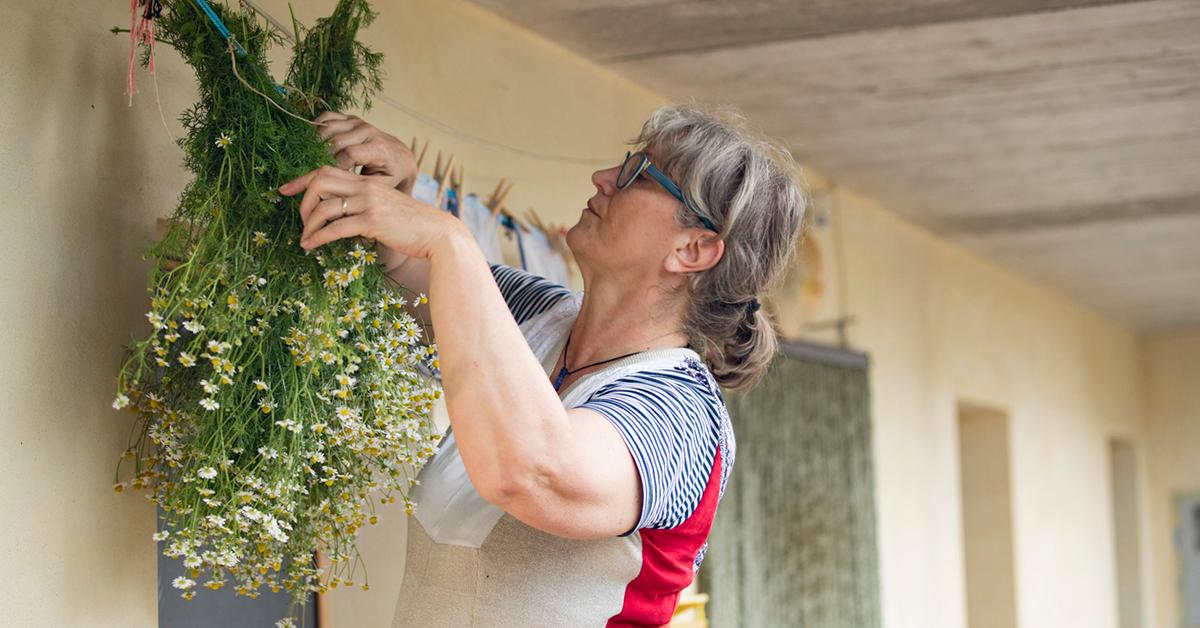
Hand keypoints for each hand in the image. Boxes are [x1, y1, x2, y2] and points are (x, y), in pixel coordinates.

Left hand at [278, 166, 458, 259]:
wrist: (437, 234)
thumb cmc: (413, 226)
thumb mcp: (386, 209)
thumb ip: (365, 206)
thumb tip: (339, 217)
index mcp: (367, 181)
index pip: (326, 170)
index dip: (301, 179)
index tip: (283, 190)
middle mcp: (365, 187)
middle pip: (319, 180)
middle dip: (302, 200)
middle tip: (300, 220)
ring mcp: (369, 203)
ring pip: (324, 206)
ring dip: (308, 224)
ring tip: (305, 238)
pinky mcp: (372, 222)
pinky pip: (335, 227)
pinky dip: (318, 237)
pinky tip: (311, 246)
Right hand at [315, 111, 417, 194]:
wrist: (399, 156)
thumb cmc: (390, 174)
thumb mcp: (382, 185)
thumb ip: (362, 186)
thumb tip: (338, 190)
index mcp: (379, 147)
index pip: (350, 154)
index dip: (335, 167)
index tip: (328, 179)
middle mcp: (368, 131)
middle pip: (336, 141)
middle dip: (323, 157)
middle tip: (315, 172)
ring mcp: (358, 122)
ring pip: (328, 127)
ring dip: (316, 143)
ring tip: (312, 159)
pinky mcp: (349, 118)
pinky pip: (327, 117)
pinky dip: (317, 128)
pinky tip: (314, 144)